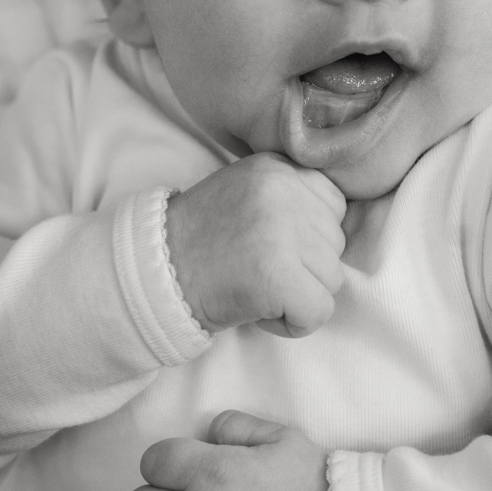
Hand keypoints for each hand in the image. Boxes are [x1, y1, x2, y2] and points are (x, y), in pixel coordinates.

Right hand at [166, 153, 346, 336]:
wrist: (154, 275)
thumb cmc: (202, 241)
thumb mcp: (247, 191)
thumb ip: (291, 194)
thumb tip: (337, 222)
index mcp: (277, 167)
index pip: (334, 204)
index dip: (309, 234)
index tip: (273, 245)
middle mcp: (284, 190)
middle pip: (336, 243)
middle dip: (305, 266)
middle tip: (259, 269)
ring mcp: (284, 232)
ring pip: (332, 279)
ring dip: (300, 294)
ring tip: (257, 287)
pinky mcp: (281, 275)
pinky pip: (320, 311)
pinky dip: (295, 323)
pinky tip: (262, 312)